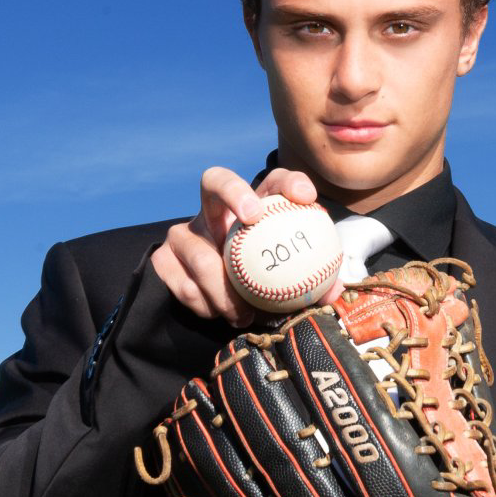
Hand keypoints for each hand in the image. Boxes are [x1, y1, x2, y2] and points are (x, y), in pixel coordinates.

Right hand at [151, 166, 318, 326]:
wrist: (218, 310)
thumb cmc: (263, 288)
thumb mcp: (289, 285)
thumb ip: (311, 284)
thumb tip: (332, 289)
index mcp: (254, 210)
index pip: (273, 182)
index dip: (289, 182)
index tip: (306, 198)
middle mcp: (215, 212)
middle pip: (215, 181)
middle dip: (233, 191)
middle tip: (253, 217)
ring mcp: (184, 233)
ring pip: (198, 252)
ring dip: (221, 286)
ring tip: (242, 313)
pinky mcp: (163, 259)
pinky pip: (182, 282)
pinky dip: (203, 302)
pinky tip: (219, 315)